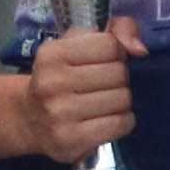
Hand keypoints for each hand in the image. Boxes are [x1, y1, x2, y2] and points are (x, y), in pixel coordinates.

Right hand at [20, 16, 144, 161]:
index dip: (115, 53)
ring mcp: (60, 114)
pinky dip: (122, 121)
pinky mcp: (71, 140)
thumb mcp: (78, 43)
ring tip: (105, 103)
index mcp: (52, 54)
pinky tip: (108, 119)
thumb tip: (140, 49)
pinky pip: (120, 124)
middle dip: (119, 78)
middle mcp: (52, 83)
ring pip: (123, 99)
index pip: (110, 45)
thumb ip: (116, 30)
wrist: (30, 119)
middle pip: (118, 73)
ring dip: (121, 101)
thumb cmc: (61, 76)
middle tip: (104, 85)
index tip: (103, 62)